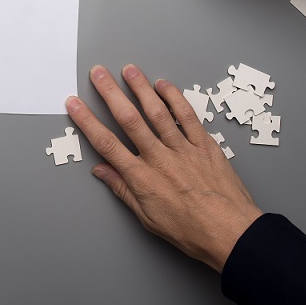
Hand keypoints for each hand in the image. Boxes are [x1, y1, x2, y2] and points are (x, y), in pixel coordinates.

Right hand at [67, 66, 261, 271]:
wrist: (232, 234)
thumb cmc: (191, 231)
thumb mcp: (148, 218)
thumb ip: (123, 191)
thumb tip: (101, 171)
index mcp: (142, 178)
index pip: (106, 144)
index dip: (87, 121)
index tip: (74, 105)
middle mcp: (159, 159)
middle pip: (129, 120)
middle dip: (110, 93)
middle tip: (98, 73)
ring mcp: (183, 149)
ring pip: (157, 112)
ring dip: (141, 88)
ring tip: (129, 70)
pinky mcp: (205, 146)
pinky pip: (188, 117)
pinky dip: (175, 99)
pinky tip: (164, 86)